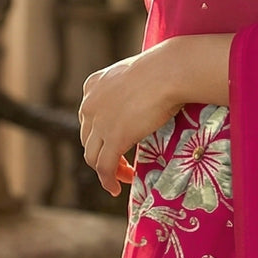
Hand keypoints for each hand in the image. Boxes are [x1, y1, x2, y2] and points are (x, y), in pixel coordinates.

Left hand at [79, 45, 179, 195]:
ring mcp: (99, 123)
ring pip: (93, 156)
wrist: (169, 71)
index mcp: (93, 85)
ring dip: (105, 170)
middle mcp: (90, 104)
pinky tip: (116, 189)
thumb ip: (130, 89)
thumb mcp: (136, 76)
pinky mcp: (113, 138)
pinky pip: (105, 167)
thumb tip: (146, 99)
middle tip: (120, 163)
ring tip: (121, 177)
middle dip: (102, 153)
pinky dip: (108, 180)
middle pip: (88, 138)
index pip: (88, 117)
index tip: (112, 143)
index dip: (99, 134)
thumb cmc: (164, 69)